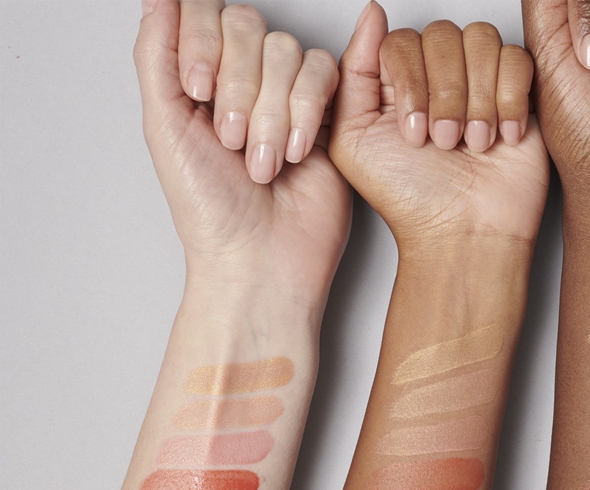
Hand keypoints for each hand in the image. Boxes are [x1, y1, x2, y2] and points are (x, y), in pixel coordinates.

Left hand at [134, 0, 351, 299]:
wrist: (260, 260)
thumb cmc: (211, 211)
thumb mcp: (163, 126)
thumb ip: (157, 54)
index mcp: (200, 76)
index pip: (204, 11)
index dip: (204, 43)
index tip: (198, 92)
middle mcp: (244, 79)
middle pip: (247, 25)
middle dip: (239, 88)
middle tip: (232, 142)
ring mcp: (287, 95)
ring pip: (286, 52)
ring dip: (272, 113)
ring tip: (265, 163)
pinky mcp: (328, 114)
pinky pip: (324, 74)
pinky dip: (307, 112)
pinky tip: (299, 153)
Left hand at [330, 3, 548, 248]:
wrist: (463, 235)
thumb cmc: (410, 202)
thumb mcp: (354, 140)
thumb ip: (352, 72)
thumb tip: (371, 12)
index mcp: (398, 83)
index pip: (401, 39)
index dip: (410, 81)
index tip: (412, 134)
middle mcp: (439, 78)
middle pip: (443, 35)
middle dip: (445, 95)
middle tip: (444, 144)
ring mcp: (481, 85)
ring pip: (480, 41)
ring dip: (477, 99)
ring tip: (474, 144)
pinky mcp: (520, 97)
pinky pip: (518, 60)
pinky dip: (509, 100)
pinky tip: (502, 137)